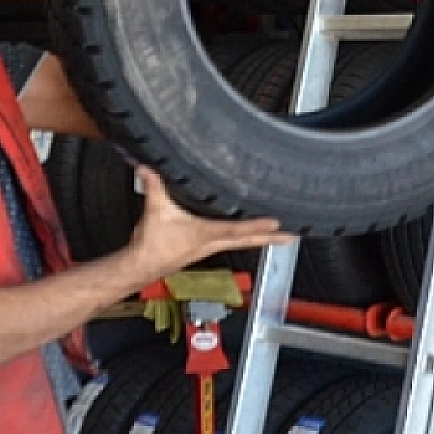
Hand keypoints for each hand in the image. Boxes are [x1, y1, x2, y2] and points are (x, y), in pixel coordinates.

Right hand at [124, 167, 287, 274]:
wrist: (141, 266)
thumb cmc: (151, 244)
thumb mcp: (155, 211)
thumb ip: (154, 186)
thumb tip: (147, 166)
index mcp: (205, 234)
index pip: (236, 229)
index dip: (257, 226)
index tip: (277, 224)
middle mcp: (212, 243)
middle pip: (247, 240)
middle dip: (270, 238)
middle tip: (292, 236)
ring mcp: (209, 248)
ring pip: (241, 242)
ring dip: (261, 239)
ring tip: (280, 236)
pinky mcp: (203, 249)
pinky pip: (230, 241)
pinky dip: (245, 237)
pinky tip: (249, 234)